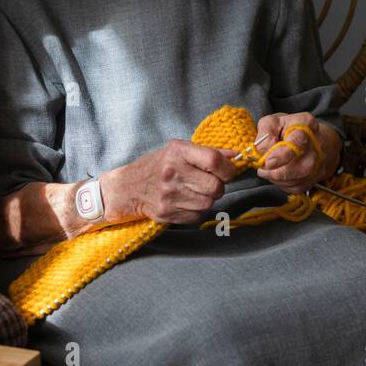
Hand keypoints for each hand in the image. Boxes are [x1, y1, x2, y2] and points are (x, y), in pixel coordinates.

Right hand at [102, 139, 240, 224]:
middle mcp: (172, 172)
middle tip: (209, 183)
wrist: (129, 187)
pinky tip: (187, 202)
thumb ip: (209, 152)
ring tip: (195, 191)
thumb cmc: (158, 165)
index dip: (227, 168)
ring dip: (208, 199)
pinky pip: (197, 216)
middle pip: (215, 186)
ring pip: (208, 203)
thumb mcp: (180, 150)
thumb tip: (236, 155)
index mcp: (177, 152)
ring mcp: (169, 195)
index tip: (227, 171)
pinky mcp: (167, 213)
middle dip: (218, 186)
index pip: (213, 160)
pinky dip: (198, 211)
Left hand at [255, 112, 340, 194]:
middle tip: (263, 169)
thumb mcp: (271, 123)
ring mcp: (320, 162)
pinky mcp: (316, 177)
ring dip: (278, 179)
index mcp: (306, 124)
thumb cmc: (287, 129)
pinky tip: (278, 174)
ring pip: (298, 179)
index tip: (268, 163)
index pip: (298, 141)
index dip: (282, 155)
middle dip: (277, 172)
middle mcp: (317, 144)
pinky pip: (297, 187)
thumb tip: (264, 153)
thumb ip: (265, 135)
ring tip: (269, 170)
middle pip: (302, 166)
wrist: (308, 138)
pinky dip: (283, 184)